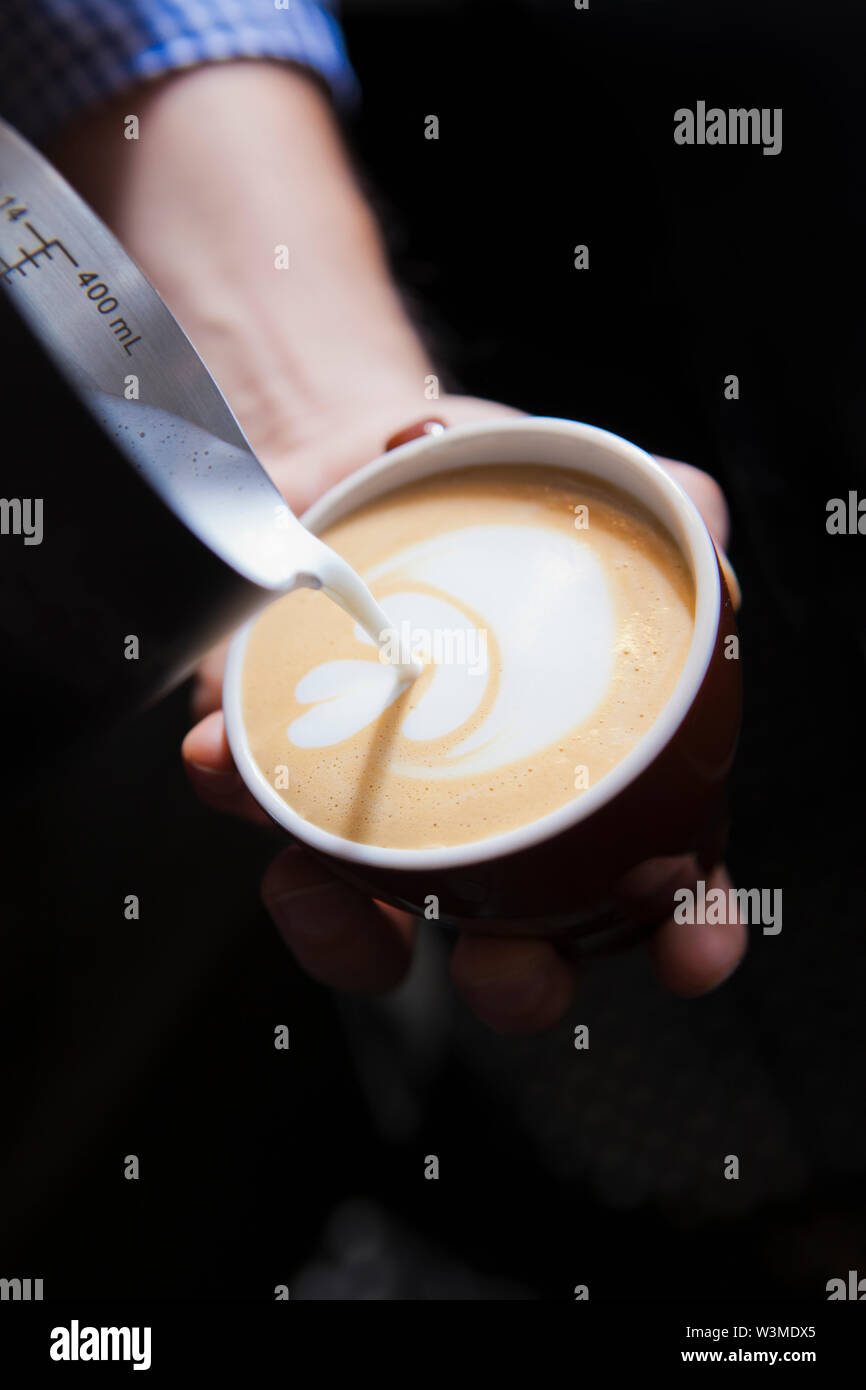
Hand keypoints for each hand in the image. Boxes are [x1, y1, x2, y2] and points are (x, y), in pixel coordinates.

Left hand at [183, 396, 745, 1034]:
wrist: (358, 464)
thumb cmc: (492, 495)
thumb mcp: (598, 494)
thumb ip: (677, 517)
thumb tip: (708, 547)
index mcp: (584, 775)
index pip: (656, 883)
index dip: (685, 932)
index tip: (693, 951)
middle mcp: (487, 818)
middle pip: (520, 945)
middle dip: (519, 981)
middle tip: (513, 963)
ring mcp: (380, 811)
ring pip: (370, 929)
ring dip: (346, 937)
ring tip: (322, 885)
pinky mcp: (281, 773)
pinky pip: (254, 809)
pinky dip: (236, 791)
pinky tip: (227, 753)